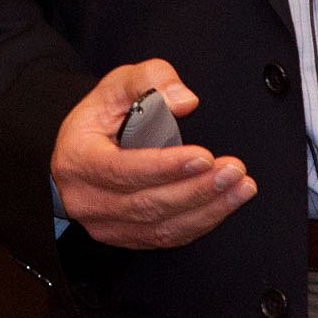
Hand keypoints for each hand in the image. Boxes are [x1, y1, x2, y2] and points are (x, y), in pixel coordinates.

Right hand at [50, 58, 256, 248]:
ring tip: (239, 188)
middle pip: (146, 203)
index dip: (165, 167)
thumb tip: (184, 100)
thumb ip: (152, 80)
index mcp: (78, 158)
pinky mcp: (124, 235)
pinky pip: (165, 237)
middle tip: (233, 170)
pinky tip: (223, 204)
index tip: (203, 157)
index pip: (122, 170)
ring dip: (206, 209)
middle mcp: (87, 199)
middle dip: (197, 188)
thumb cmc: (102, 115)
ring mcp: (104, 223)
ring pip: (160, 226)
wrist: (83, 146)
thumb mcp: (119, 83)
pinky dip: (199, 222)